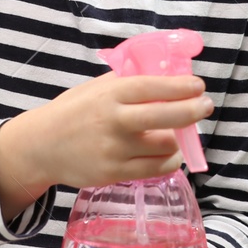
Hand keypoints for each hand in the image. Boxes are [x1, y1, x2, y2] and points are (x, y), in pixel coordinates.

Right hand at [15, 71, 214, 191]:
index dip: (180, 86)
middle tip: (205, 106)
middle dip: (192, 110)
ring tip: (178, 133)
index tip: (198, 85)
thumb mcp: (94, 89)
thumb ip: (125, 82)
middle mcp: (113, 121)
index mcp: (109, 95)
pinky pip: (156, 169)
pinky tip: (168, 153)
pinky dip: (169, 160)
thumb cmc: (73, 112)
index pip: (152, 87)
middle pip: (164, 115)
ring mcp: (114, 150)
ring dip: (178, 139)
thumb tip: (164, 74)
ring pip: (165, 145)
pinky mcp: (114, 173)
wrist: (41, 146)